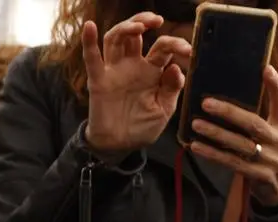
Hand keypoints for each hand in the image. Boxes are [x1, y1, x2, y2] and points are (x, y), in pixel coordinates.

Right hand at [82, 13, 190, 153]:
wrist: (121, 145)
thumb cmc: (143, 125)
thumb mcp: (164, 109)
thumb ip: (171, 90)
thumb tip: (176, 68)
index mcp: (152, 72)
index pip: (163, 49)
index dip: (175, 45)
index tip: (188, 50)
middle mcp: (133, 66)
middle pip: (136, 35)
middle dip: (145, 23)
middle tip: (158, 20)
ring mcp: (115, 71)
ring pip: (116, 40)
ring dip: (126, 28)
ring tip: (139, 26)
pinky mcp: (99, 80)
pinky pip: (92, 59)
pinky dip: (89, 42)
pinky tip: (90, 27)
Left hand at [189, 65, 277, 206]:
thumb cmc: (271, 151)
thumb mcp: (275, 131)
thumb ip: (263, 112)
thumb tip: (243, 86)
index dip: (276, 86)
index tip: (265, 68)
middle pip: (254, 125)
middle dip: (230, 113)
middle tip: (206, 103)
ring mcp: (271, 161)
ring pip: (241, 145)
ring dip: (217, 134)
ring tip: (196, 124)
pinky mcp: (260, 176)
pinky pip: (233, 163)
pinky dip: (214, 155)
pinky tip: (196, 146)